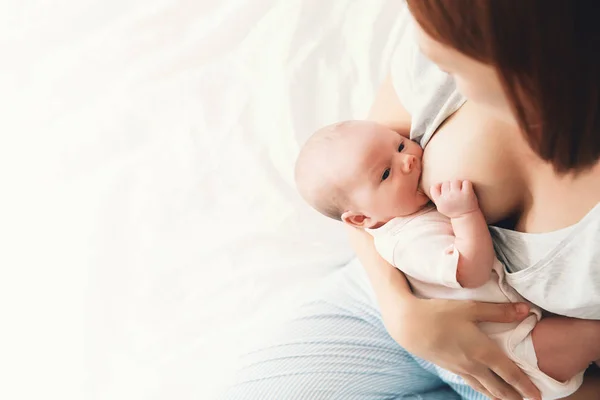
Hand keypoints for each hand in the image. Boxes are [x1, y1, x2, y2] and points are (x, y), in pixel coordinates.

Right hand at [385, 298, 540, 399]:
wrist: (409, 326)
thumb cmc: (439, 314)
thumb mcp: (470, 308)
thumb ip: (499, 311)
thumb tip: (527, 310)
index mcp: (483, 352)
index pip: (510, 374)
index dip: (526, 386)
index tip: (538, 396)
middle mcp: (473, 365)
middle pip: (499, 387)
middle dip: (515, 397)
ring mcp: (459, 368)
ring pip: (484, 388)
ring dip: (499, 396)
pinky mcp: (448, 367)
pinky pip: (471, 382)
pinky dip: (483, 388)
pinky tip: (482, 387)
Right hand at [431, 180, 478, 218]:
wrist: (465, 217)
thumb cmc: (452, 210)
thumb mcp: (441, 206)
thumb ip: (436, 196)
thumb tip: (437, 183)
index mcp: (439, 201)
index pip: (434, 187)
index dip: (439, 186)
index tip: (445, 191)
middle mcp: (447, 198)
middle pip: (446, 182)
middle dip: (450, 186)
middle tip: (455, 192)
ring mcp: (457, 195)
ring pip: (455, 181)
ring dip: (459, 184)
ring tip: (461, 190)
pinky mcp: (467, 194)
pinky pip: (466, 182)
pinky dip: (467, 184)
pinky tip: (467, 190)